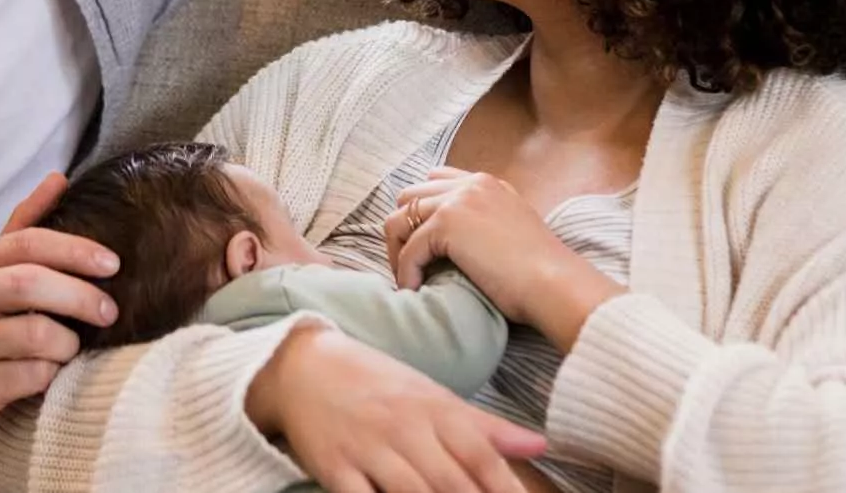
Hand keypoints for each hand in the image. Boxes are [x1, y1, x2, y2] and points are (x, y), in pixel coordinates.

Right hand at [0, 172, 121, 473]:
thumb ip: (23, 225)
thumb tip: (60, 179)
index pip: (27, 243)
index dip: (76, 250)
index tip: (112, 264)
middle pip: (30, 284)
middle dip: (80, 295)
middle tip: (108, 311)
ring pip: (37, 334)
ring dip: (68, 342)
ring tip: (70, 347)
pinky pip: (32, 375)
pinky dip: (51, 373)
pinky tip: (49, 371)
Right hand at [247, 325, 544, 492]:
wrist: (304, 365)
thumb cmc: (378, 385)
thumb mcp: (432, 396)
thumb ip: (485, 426)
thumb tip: (541, 445)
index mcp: (434, 409)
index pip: (480, 454)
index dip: (505, 486)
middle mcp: (404, 428)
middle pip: (450, 481)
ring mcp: (368, 450)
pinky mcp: (334, 468)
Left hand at [385, 168, 623, 348]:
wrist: (554, 283)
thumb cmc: (537, 273)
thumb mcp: (509, 232)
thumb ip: (481, 224)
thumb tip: (449, 244)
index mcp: (486, 184)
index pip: (434, 182)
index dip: (421, 214)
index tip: (422, 246)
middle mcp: (471, 184)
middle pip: (409, 197)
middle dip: (402, 231)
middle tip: (410, 265)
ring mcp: (458, 200)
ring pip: (399, 219)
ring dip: (397, 252)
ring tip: (409, 279)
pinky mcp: (448, 224)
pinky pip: (408, 249)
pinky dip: (405, 272)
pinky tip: (415, 290)